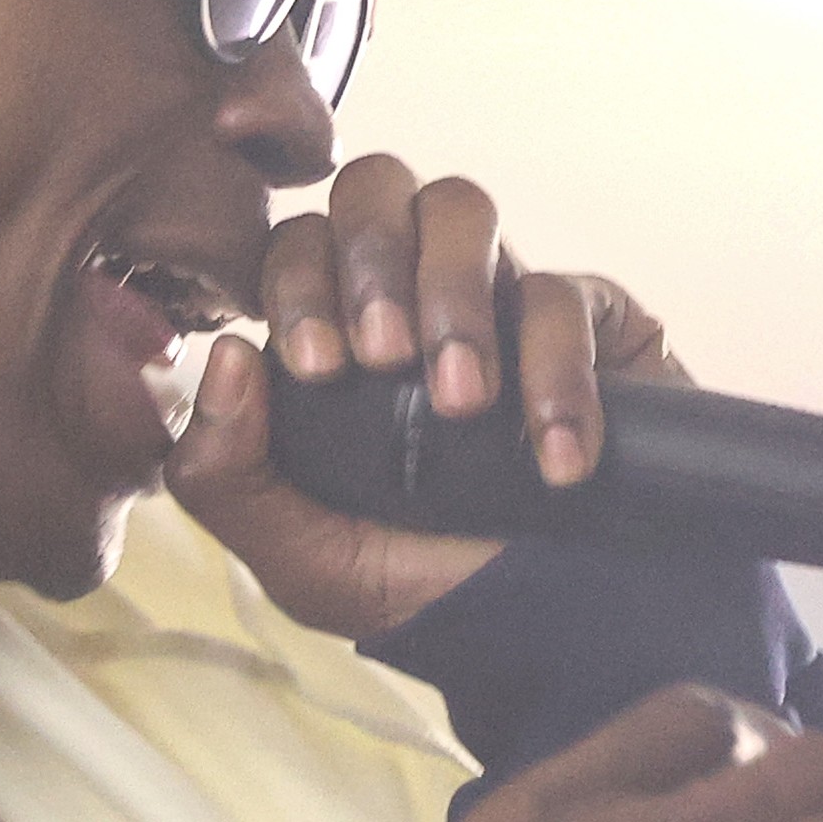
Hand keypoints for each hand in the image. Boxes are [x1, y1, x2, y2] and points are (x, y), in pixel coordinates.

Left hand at [169, 153, 687, 640]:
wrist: (564, 635)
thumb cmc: (425, 588)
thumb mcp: (304, 560)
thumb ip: (227, 478)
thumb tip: (226, 353)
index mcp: (335, 333)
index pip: (293, 246)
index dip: (298, 284)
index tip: (320, 367)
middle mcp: (412, 295)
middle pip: (373, 186)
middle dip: (369, 260)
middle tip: (382, 358)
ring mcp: (501, 296)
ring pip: (462, 205)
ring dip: (452, 295)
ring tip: (463, 400)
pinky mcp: (596, 321)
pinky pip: (566, 292)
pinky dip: (555, 375)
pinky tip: (554, 462)